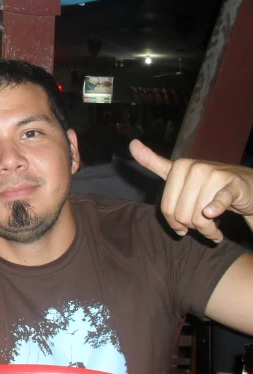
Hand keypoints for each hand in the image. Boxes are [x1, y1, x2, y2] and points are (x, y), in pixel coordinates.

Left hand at [130, 139, 252, 240]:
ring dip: (208, 229)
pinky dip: (215, 212)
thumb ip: (154, 162)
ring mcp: (214, 175)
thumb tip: (132, 143)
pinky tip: (215, 218)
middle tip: (203, 226)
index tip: (180, 226)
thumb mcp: (178, 174)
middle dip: (193, 227)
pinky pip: (218, 203)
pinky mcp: (233, 184)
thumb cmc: (208, 185)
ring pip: (200, 216)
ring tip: (214, 227)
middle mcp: (195, 168)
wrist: (246, 186)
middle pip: (182, 214)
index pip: (167, 208)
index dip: (174, 222)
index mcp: (179, 167)